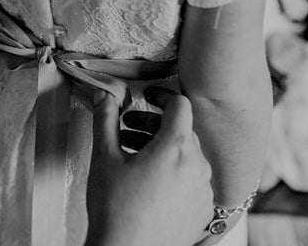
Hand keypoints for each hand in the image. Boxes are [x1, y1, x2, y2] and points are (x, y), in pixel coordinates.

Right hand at [85, 89, 212, 245]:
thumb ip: (105, 120)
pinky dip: (175, 175)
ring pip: (189, 157)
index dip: (162, 96)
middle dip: (155, 126)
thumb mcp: (104, 158)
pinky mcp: (203, 211)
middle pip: (183, 131)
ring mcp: (203, 191)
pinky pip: (193, 181)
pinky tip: (151, 184)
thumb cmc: (116, 212)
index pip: (180, 105)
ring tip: (137, 160)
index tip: (149, 97)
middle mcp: (196, 167)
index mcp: (175, 148)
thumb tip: (105, 97)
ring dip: (165, 151)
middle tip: (130, 131)